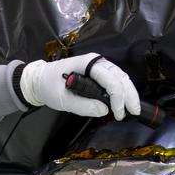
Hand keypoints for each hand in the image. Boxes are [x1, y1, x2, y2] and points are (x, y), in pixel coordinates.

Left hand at [18, 53, 141, 120]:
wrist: (40, 80)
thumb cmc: (49, 86)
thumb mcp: (62, 99)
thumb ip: (83, 106)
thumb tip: (104, 110)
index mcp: (87, 63)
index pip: (109, 79)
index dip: (117, 97)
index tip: (117, 113)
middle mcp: (96, 62)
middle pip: (120, 77)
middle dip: (129, 95)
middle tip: (133, 112)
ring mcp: (99, 66)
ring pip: (121, 78)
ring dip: (128, 93)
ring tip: (132, 109)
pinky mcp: (99, 73)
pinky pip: (115, 81)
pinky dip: (122, 91)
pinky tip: (125, 103)